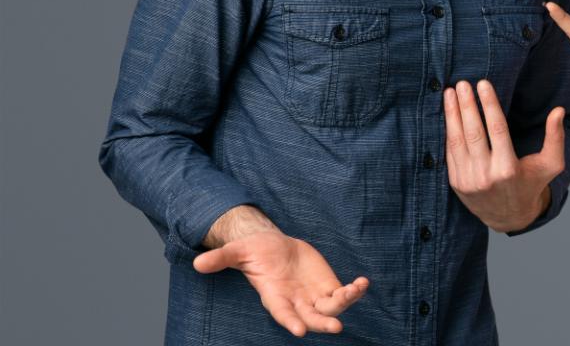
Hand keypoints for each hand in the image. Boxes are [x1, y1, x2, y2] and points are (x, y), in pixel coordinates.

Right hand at [193, 229, 369, 336]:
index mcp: (274, 296)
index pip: (282, 313)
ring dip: (345, 302)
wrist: (275, 247)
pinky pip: (343, 294)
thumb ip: (222, 258)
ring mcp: (313, 296)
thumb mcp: (238, 251)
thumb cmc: (255, 251)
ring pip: (331, 307)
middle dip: (323, 322)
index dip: (290, 321)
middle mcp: (296, 301)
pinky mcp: (327, 287)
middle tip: (336, 326)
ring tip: (356, 289)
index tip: (300, 330)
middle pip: (311, 317)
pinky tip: (363, 283)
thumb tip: (198, 263)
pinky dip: (354, 291)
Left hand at [443, 79, 565, 231]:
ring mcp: (468, 181)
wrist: (509, 217)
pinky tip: (448, 113)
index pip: (497, 129)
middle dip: (466, 105)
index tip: (483, 84)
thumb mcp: (550, 164)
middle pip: (474, 133)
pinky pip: (450, 152)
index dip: (489, 104)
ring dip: (452, 114)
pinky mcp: (456, 183)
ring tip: (450, 93)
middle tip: (462, 83)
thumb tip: (558, 110)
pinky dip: (448, 131)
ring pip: (457, 141)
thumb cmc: (532, 184)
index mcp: (509, 169)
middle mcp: (486, 176)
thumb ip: (555, 137)